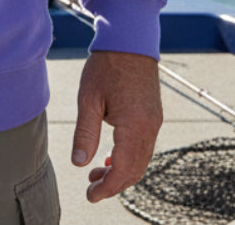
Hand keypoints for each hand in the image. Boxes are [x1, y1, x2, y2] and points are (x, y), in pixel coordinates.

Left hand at [71, 50, 161, 203]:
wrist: (130, 39)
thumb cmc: (107, 65)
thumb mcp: (89, 98)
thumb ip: (85, 133)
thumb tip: (79, 163)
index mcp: (134, 126)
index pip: (123, 170)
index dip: (107, 187)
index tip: (90, 195)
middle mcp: (150, 128)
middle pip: (135, 170)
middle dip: (114, 184)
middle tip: (91, 188)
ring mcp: (154, 121)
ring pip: (141, 160)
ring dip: (121, 171)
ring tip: (97, 172)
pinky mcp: (153, 114)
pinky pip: (144, 146)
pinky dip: (129, 157)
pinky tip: (111, 155)